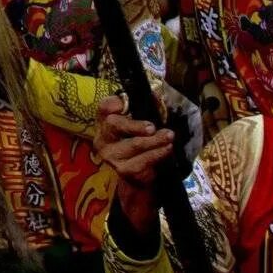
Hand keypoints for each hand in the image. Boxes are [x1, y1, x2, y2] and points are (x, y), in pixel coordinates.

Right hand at [94, 96, 176, 234]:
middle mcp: (103, 137)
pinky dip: (158, 154)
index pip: (104, 107)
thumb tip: (158, 96)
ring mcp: (111, 155)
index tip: (125, 103)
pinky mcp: (123, 170)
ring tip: (169, 136)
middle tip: (153, 127)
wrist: (137, 177)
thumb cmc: (139, 143)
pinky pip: (143, 161)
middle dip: (135, 125)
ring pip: (134, 144)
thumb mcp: (141, 124)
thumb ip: (147, 109)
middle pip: (113, 124)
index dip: (114, 103)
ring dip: (155, 140)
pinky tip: (167, 149)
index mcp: (104, 121)